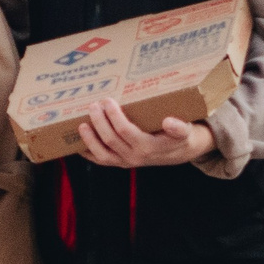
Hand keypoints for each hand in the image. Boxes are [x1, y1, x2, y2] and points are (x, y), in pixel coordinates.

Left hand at [75, 98, 213, 168]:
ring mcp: (126, 162)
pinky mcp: (120, 163)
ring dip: (89, 139)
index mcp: (148, 147)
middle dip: (99, 122)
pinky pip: (101, 160)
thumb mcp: (185, 131)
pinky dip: (88, 153)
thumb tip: (169, 122)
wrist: (179, 153)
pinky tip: (77, 143)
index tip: (107, 101)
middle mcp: (135, 157)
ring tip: (82, 124)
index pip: (125, 131)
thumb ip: (180, 128)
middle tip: (93, 105)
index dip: (114, 116)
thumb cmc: (179, 137)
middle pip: (110, 140)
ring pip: (102, 155)